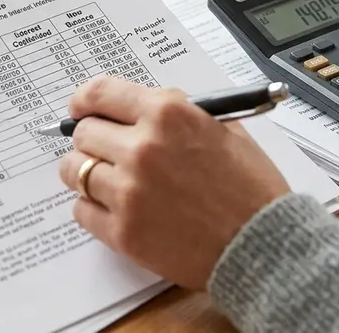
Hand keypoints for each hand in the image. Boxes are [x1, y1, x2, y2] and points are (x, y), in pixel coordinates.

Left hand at [57, 76, 289, 289]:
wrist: (263, 244)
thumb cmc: (251, 187)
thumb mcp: (224, 128)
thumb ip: (178, 112)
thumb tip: (138, 108)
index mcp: (168, 114)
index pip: (99, 93)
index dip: (85, 101)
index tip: (81, 109)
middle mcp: (142, 148)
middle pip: (83, 133)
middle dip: (93, 139)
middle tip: (108, 150)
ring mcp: (128, 192)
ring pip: (75, 171)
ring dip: (88, 172)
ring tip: (110, 180)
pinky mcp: (123, 232)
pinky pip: (82, 210)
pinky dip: (95, 208)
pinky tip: (119, 209)